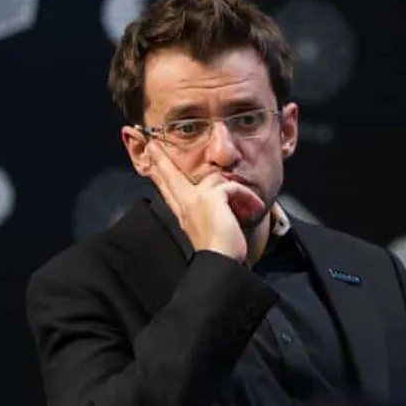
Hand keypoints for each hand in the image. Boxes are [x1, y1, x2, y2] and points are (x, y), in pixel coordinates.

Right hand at [145, 141, 264, 261]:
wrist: (221, 261)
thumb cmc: (220, 250)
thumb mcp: (209, 227)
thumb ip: (206, 211)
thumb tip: (219, 196)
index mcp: (183, 212)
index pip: (168, 189)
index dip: (158, 173)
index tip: (149, 160)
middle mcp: (185, 204)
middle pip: (169, 176)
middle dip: (160, 159)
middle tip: (150, 144)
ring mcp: (196, 199)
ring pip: (215, 179)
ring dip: (238, 191)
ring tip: (251, 204)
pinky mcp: (211, 197)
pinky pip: (232, 186)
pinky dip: (247, 196)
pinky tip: (255, 206)